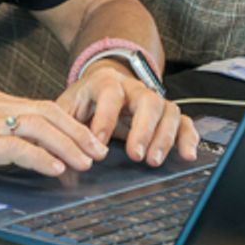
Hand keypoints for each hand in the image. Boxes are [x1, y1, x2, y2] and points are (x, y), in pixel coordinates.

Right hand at [0, 90, 108, 189]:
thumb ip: (4, 138)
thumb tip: (35, 154)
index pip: (44, 107)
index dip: (71, 124)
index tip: (90, 141)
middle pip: (49, 113)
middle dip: (78, 133)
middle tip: (98, 151)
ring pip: (39, 127)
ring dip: (67, 145)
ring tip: (85, 162)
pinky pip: (18, 147)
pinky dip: (41, 158)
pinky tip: (55, 169)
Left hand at [58, 61, 198, 166]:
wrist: (103, 86)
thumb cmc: (85, 101)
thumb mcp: (68, 107)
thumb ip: (63, 125)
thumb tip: (56, 150)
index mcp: (106, 83)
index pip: (110, 95)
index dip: (106, 118)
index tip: (100, 143)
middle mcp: (134, 88)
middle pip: (146, 101)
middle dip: (142, 129)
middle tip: (135, 155)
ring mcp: (153, 100)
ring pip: (168, 111)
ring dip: (164, 137)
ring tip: (154, 161)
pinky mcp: (167, 114)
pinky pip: (184, 122)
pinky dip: (188, 137)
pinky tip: (187, 155)